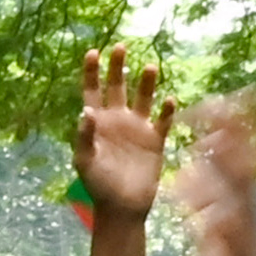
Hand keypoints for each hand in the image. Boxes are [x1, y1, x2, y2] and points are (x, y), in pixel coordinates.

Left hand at [76, 50, 170, 218]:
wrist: (123, 208)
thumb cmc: (99, 186)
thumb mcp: (86, 161)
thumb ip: (85, 136)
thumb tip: (86, 111)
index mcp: (97, 123)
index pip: (92, 91)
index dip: (91, 71)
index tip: (93, 52)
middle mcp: (118, 120)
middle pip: (117, 86)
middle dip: (118, 67)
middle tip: (121, 46)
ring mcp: (138, 129)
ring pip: (143, 98)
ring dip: (146, 83)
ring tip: (149, 66)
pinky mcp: (155, 141)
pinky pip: (163, 121)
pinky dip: (167, 111)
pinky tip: (169, 100)